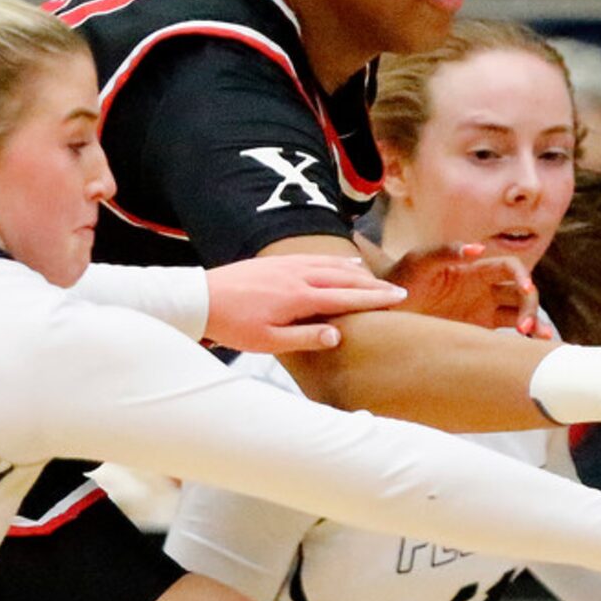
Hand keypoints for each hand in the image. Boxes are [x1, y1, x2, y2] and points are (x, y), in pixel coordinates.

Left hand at [203, 256, 407, 354]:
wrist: (203, 298)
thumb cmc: (234, 324)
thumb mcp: (269, 342)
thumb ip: (305, 338)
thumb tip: (337, 335)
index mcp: (299, 298)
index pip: (346, 297)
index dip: (374, 299)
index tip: (398, 301)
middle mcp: (298, 276)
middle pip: (345, 279)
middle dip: (373, 286)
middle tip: (397, 292)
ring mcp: (288, 265)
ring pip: (331, 265)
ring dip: (356, 273)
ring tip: (375, 280)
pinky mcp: (278, 262)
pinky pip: (315, 258)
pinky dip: (334, 261)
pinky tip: (342, 264)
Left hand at [383, 242, 541, 334]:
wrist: (384, 309)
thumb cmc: (400, 279)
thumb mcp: (419, 261)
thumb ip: (446, 251)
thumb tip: (478, 249)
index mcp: (475, 269)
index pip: (509, 268)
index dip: (521, 277)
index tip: (525, 290)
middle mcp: (484, 288)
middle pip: (520, 293)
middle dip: (530, 307)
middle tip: (526, 329)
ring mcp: (482, 311)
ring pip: (518, 314)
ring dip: (534, 324)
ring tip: (542, 342)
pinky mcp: (476, 331)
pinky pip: (503, 335)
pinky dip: (519, 343)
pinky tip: (530, 352)